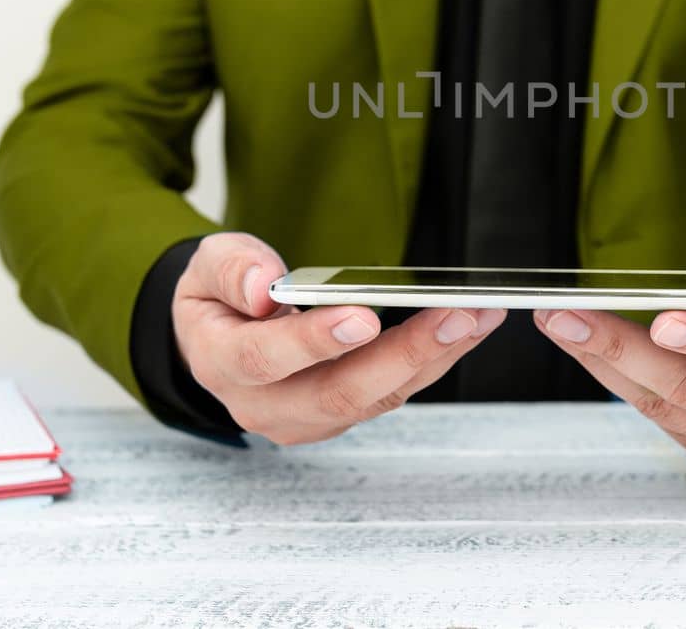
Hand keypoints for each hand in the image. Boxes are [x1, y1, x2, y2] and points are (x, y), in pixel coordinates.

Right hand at [172, 232, 505, 443]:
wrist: (217, 339)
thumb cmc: (219, 299)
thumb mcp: (207, 267)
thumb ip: (232, 269)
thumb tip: (262, 285)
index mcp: (222, 364)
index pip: (268, 359)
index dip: (316, 340)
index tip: (364, 316)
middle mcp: (264, 405)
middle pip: (338, 393)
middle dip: (404, 355)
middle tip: (454, 316)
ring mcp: (305, 418)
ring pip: (375, 398)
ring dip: (432, 357)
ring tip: (477, 316)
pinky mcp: (338, 416)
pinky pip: (390, 394)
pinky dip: (431, 361)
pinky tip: (464, 329)